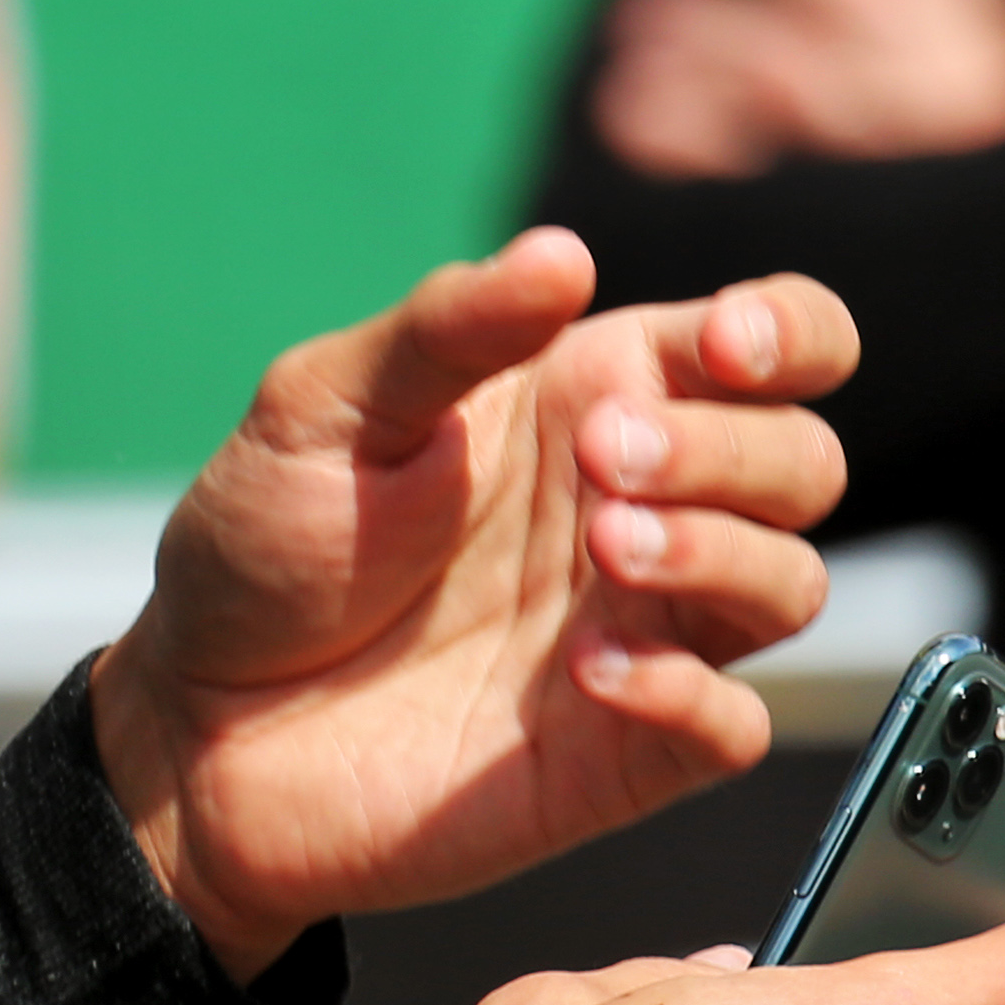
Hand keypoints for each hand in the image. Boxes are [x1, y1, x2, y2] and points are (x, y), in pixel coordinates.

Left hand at [89, 232, 852, 974]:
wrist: (200, 726)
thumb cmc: (265, 542)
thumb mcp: (324, 406)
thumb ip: (446, 331)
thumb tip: (562, 253)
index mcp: (595, 394)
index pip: (778, 343)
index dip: (791, 332)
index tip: (727, 346)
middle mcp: (642, 505)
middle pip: (805, 461)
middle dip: (731, 446)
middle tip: (604, 456)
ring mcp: (643, 629)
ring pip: (793, 583)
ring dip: (724, 550)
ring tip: (605, 545)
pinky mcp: (625, 751)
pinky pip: (731, 724)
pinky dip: (689, 692)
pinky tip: (589, 671)